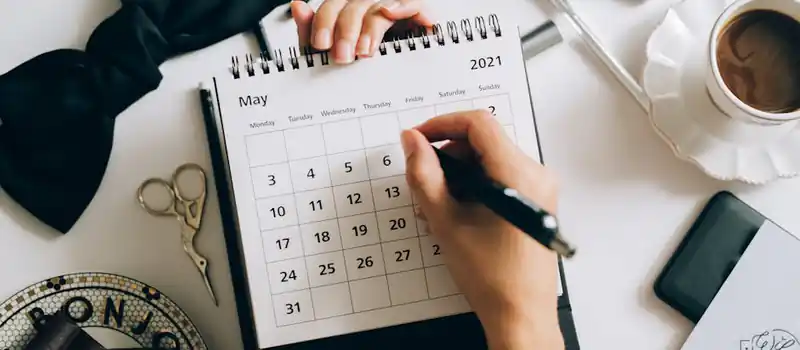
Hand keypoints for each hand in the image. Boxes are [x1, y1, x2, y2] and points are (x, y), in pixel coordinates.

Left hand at [290, 0, 433, 63]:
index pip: (331, 8)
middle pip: (353, 6)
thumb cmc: (364, 69)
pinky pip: (413, 2)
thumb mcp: (331, 55)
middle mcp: (369, 5)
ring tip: (364, 52)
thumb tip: (297, 6)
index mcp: (347, 12)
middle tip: (342, 57)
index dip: (324, 23)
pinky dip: (403, 6)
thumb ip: (312, 32)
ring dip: (370, 28)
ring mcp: (393, 7)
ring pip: (378, 7)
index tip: (321, 44)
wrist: (401, 86)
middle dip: (345, 32)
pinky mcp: (417, 13)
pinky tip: (390, 14)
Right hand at [400, 110, 564, 349]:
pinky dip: (475, 183)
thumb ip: (424, 176)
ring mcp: (540, 187)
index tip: (418, 139)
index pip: (479, 124)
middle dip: (449, 153)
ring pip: (491, 157)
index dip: (442, 124)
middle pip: (484, 140)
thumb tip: (412, 142)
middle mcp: (536, 175)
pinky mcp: (535, 200)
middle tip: (424, 177)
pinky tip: (459, 209)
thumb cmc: (492, 278)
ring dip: (460, 170)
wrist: (521, 314)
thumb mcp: (446, 222)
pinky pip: (501, 174)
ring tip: (440, 202)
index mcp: (519, 175)